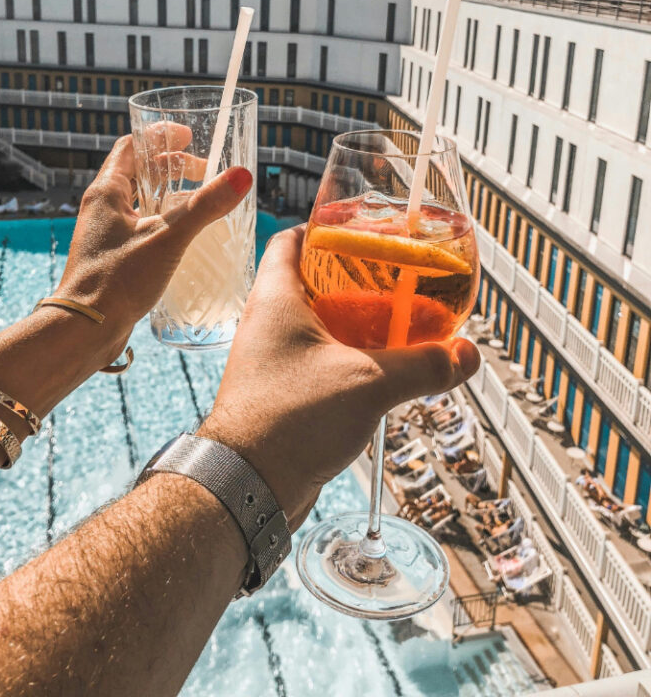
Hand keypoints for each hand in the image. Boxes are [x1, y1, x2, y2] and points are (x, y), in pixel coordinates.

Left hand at [56, 134, 251, 345]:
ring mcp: (104, 233)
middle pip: (138, 172)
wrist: (85, 329)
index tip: (188, 134)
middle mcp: (101, 208)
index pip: (132, 146)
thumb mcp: (169, 237)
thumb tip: (241, 175)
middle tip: (205, 171)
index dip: (160, 136)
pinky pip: (140, 226)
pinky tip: (184, 238)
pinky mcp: (111, 257)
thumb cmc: (118, 280)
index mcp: (106, 192)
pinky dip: (163, 221)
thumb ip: (206, 206)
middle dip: (173, 166)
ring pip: (140, 201)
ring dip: (170, 195)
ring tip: (200, 201)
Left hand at [199, 226, 479, 528]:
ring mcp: (274, 359)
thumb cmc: (289, 421)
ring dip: (357, 322)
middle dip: (356, 278)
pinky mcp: (283, 392)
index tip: (362, 228)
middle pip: (313, 281)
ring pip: (320, 325)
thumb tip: (466, 354)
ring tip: (400, 323)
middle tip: (396, 278)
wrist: (248, 486)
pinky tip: (383, 371)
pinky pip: (321, 361)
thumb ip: (422, 364)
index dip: (324, 228)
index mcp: (276, 298)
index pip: (292, 240)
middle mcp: (270, 322)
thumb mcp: (368, 383)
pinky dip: (351, 358)